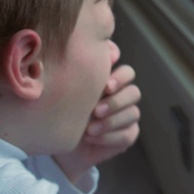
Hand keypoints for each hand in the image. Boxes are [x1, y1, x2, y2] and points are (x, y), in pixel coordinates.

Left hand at [53, 64, 140, 183]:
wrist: (59, 140)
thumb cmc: (65, 110)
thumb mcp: (72, 90)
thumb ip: (89, 70)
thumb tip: (112, 53)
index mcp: (111, 82)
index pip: (127, 73)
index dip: (121, 78)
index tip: (106, 87)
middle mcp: (123, 97)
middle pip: (134, 93)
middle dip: (115, 102)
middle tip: (96, 111)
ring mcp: (128, 116)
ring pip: (133, 114)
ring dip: (110, 122)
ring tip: (89, 129)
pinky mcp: (128, 134)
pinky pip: (127, 135)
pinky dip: (109, 137)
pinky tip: (91, 138)